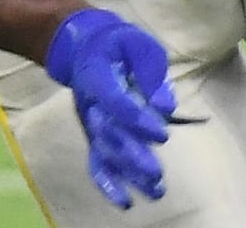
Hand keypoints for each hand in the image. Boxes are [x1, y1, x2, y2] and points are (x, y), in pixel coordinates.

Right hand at [45, 8, 176, 209]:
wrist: (81, 46)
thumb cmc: (115, 43)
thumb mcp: (137, 43)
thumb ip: (151, 72)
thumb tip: (165, 108)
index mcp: (97, 74)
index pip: (115, 101)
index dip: (137, 119)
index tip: (163, 133)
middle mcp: (90, 102)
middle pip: (109, 133)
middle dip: (132, 155)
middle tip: (156, 175)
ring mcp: (90, 121)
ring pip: (105, 152)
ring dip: (128, 174)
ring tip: (155, 191)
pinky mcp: (94, 134)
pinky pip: (96, 161)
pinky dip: (107, 183)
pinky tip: (126, 203)